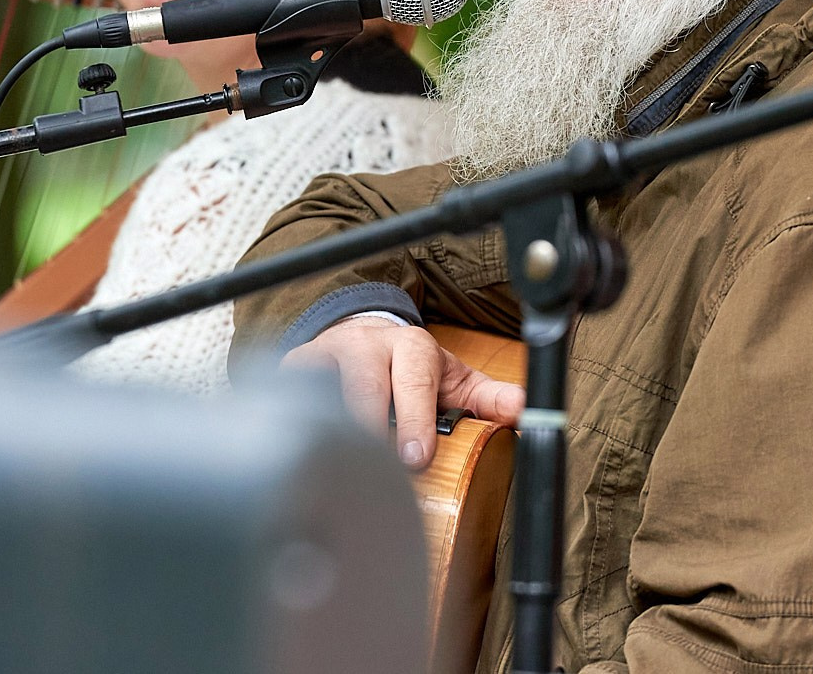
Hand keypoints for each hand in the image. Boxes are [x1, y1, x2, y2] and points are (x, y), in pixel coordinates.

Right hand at [283, 316, 523, 470]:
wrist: (360, 339)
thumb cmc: (411, 369)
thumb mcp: (453, 380)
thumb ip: (488, 398)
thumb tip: (524, 409)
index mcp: (411, 347)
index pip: (415, 379)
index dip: (414, 418)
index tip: (415, 457)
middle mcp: (366, 346)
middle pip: (364, 384)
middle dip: (370, 425)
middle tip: (379, 469)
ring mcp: (325, 355)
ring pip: (321, 391)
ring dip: (330, 431)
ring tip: (337, 473)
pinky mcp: (292, 368)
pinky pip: (287, 397)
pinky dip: (293, 426)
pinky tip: (300, 458)